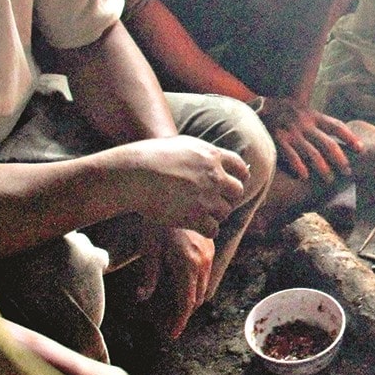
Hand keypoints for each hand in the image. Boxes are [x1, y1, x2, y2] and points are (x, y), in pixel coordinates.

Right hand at [115, 135, 247, 234]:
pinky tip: (196, 225)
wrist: (134, 174)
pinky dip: (207, 229)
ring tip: (200, 213)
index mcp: (212, 155)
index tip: (233, 184)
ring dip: (216, 214)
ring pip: (225, 211)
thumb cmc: (151, 158)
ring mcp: (206, 197)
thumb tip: (218, 161)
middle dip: (228, 198)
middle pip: (237, 191)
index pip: (240, 168)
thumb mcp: (182, 145)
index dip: (239, 177)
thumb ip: (203, 154)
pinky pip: (214, 229)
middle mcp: (214, 176)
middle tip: (216, 202)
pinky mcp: (195, 217)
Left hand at [133, 226, 215, 338]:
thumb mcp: (149, 247)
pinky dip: (195, 284)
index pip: (186, 302)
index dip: (180, 321)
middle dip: (183, 312)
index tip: (172, 334)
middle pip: (196, 298)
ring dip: (190, 298)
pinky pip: (206, 273)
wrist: (177, 192)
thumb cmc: (157, 219)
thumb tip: (142, 297)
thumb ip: (149, 274)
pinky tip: (181, 284)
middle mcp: (202, 261)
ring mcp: (209, 252)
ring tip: (173, 308)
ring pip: (203, 286)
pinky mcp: (210, 245)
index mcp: (188, 264)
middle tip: (167, 324)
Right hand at [256, 96, 362, 182]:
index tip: (361, 150)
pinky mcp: (278, 139)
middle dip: (340, 159)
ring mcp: (293, 132)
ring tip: (329, 179)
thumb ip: (321, 125)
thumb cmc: (291, 114)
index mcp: (315, 116)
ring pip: (312, 153)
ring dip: (323, 168)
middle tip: (347, 172)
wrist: (265, 104)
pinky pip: (290, 155)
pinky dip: (298, 166)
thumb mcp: (308, 114)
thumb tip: (343, 141)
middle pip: (328, 144)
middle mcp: (306, 124)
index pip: (337, 126)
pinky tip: (304, 176)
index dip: (350, 138)